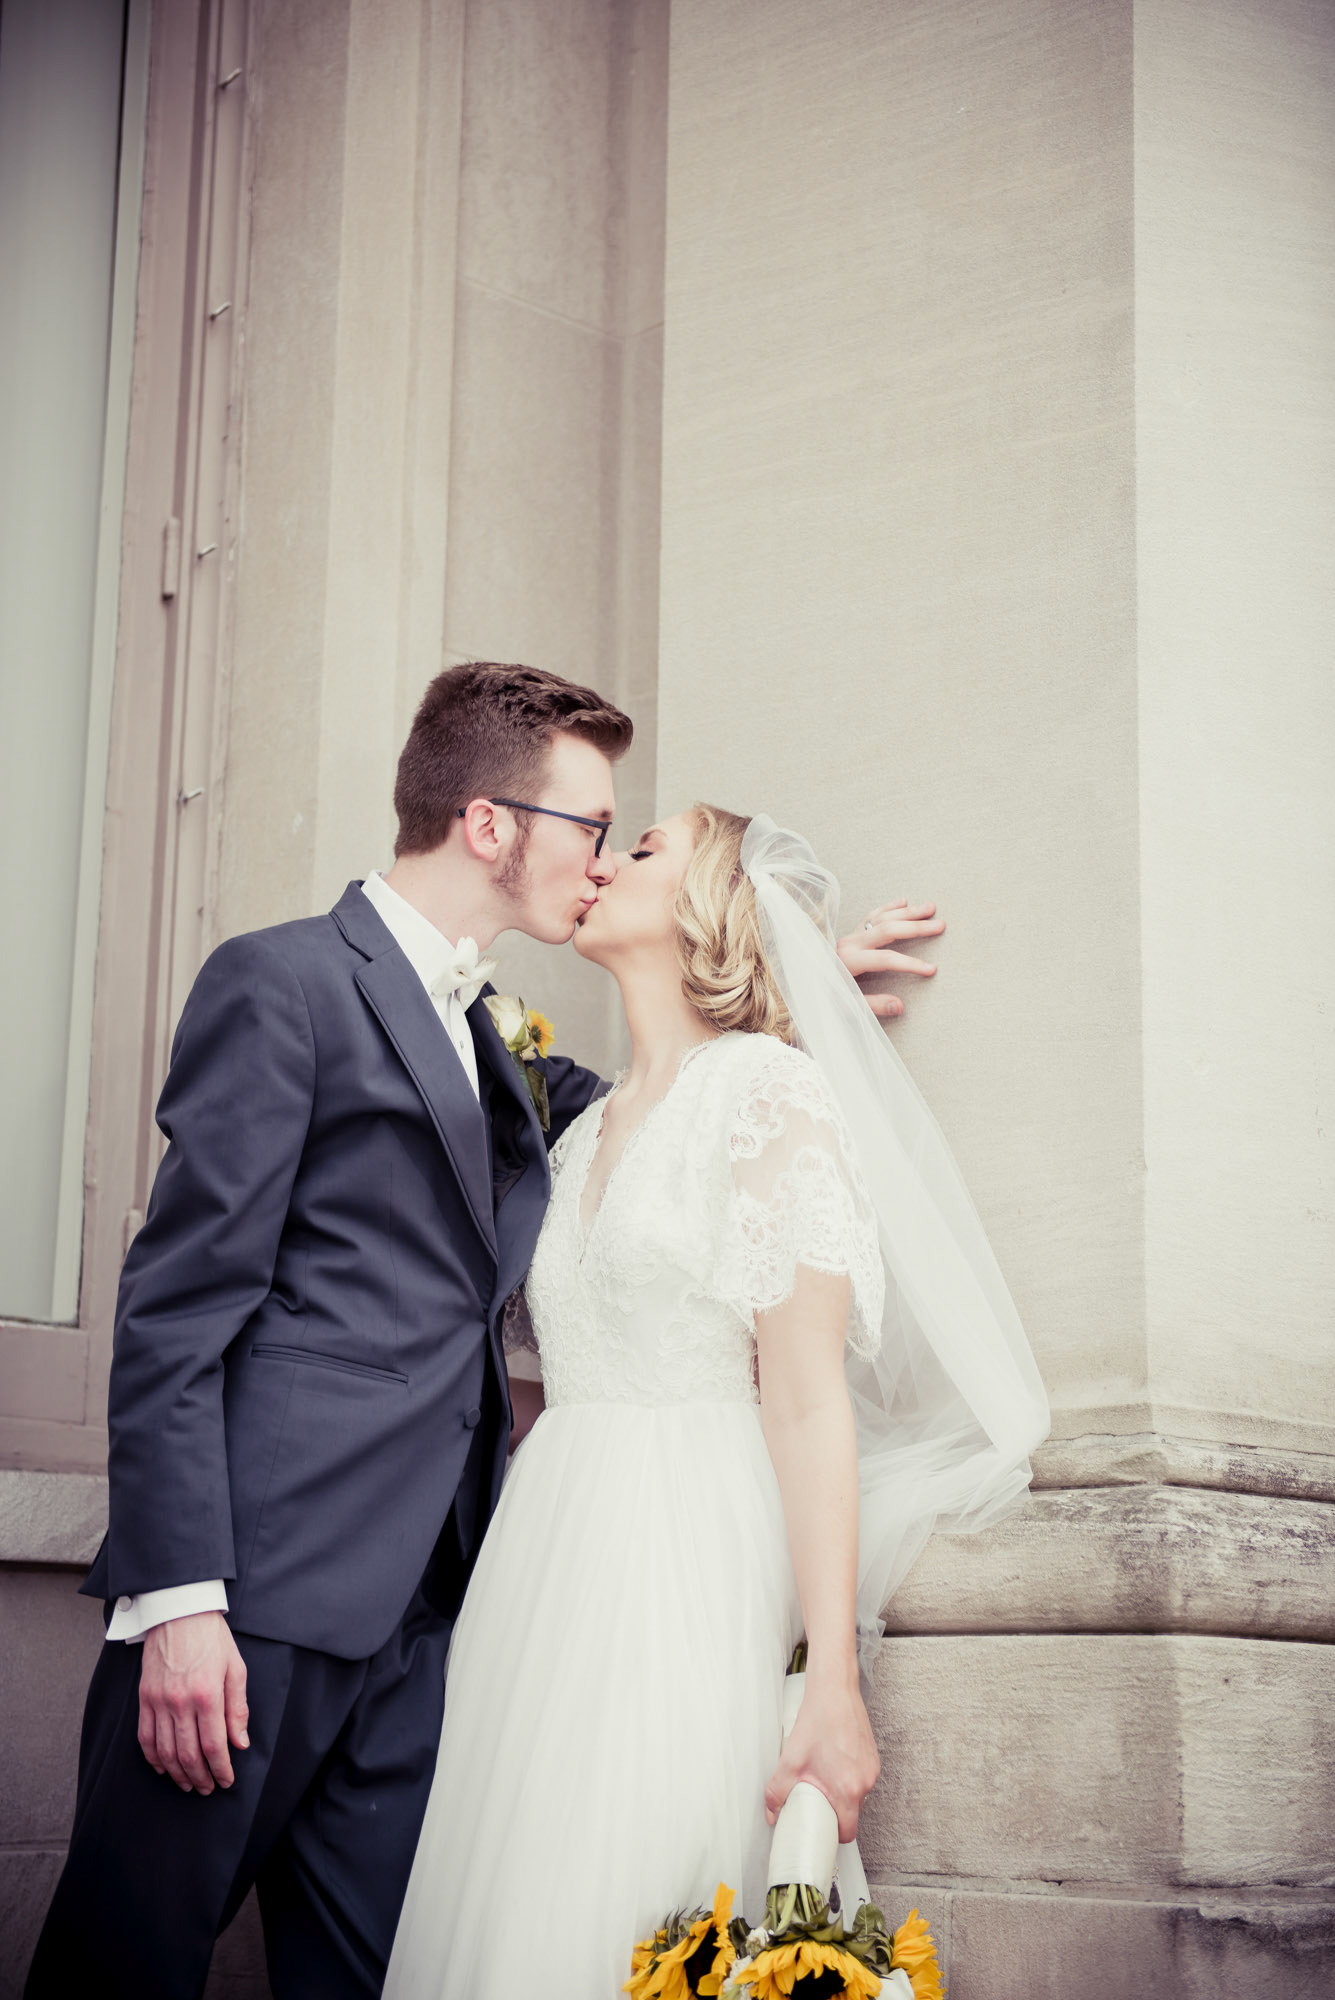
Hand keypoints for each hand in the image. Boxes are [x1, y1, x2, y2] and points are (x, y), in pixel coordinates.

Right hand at [137, 1609, 248, 1794]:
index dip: (220, 1768)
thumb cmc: (211, 1638)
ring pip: (165, 1752)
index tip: (226, 1781)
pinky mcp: (144, 1698)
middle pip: (188, 1754)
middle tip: (207, 1789)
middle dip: (200, 1778)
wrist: (179, 1612)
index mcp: (207, 1694)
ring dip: (177, 1774)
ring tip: (188, 1784)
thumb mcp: (235, 1668)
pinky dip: (153, 1758)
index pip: (214, 1745)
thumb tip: (240, 1743)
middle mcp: (180, 1702)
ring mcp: (158, 1701)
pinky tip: (164, 1768)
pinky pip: (145, 1737)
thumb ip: (238, 1708)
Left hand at [764, 1678, 880, 1844]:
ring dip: (842, 1792)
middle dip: (835, 1811)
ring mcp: (872, 1769)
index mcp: (848, 1790)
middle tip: (816, 1801)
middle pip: (852, 1813)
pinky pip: (861, 1778)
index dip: (834, 1835)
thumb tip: (772, 1814)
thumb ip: (777, 1793)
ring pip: (857, 1794)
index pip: (848, 1832)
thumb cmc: (817, 1723)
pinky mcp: (873, 1757)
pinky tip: (833, 1763)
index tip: (822, 1829)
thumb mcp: (790, 1761)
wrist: (835, 1691)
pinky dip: (848, 1777)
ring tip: (823, 1777)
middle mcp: (865, 1782)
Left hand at [836, 899, 943, 1019]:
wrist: (804, 982)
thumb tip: (900, 1006)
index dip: (910, 964)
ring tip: (931, 908)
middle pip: (888, 930)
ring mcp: (850, 935)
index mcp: (849, 961)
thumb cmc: (825, 997)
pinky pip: (871, 916)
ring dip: (907, 912)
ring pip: (882, 918)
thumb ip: (872, 1006)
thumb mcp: (846, 1007)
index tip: (932, 970)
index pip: (886, 959)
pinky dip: (888, 907)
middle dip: (916, 928)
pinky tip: (903, 901)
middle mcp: (850, 943)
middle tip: (940, 926)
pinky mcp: (851, 934)